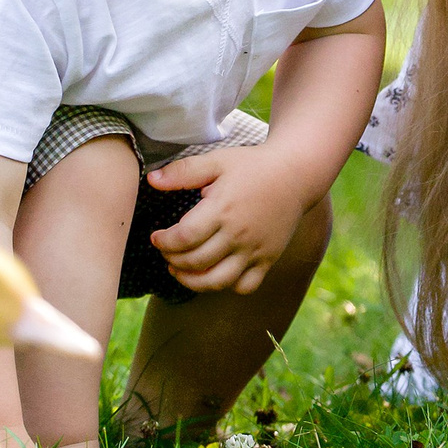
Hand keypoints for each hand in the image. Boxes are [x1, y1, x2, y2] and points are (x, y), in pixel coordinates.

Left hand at [144, 144, 318, 295]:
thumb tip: (152, 180)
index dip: (164, 242)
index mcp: (222, 209)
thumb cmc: (252, 166)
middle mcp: (239, 234)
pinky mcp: (268, 259)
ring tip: (180, 271)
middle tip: (166, 253)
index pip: (184, 238)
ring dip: (192, 281)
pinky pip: (245, 286)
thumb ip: (183, 171)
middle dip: (173, 261)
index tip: (157, 237)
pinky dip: (227, 286)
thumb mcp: (217, 161)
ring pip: (218, 281)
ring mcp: (255, 250)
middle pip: (196, 261)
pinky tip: (214, 273)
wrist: (295, 175)